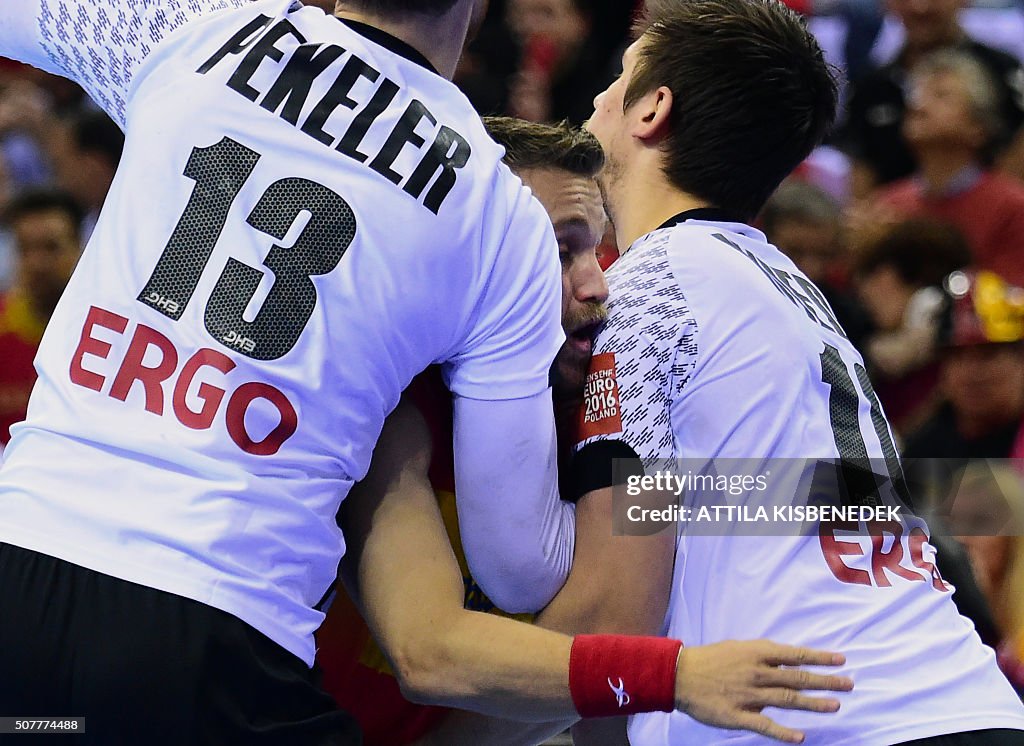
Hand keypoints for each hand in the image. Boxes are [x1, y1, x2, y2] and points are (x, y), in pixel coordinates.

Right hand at [675, 640, 852, 743]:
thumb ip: (764, 656)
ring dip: (813, 704)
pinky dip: (783, 732)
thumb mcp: (738, 648)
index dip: (819, 657)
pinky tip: (800, 737)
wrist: (679, 674)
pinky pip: (764, 725)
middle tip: (849, 684)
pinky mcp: (737, 715)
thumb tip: (790, 660)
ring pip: (787, 700)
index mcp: (756, 653)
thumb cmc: (710, 659)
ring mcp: (748, 695)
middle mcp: (757, 673)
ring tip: (835, 706)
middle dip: (825, 681)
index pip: (795, 655)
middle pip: (797, 678)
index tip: (841, 660)